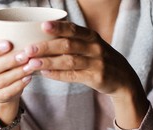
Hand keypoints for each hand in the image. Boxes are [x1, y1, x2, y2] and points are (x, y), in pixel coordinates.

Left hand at [22, 21, 148, 128]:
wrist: (123, 79)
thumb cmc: (100, 60)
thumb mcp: (91, 46)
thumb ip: (73, 41)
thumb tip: (43, 38)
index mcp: (92, 36)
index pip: (73, 29)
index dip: (58, 27)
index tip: (42, 26)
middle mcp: (95, 48)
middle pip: (68, 45)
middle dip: (46, 47)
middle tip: (28, 49)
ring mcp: (97, 63)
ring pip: (69, 61)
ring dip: (49, 62)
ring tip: (32, 64)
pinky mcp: (97, 78)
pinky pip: (74, 76)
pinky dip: (58, 75)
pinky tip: (45, 74)